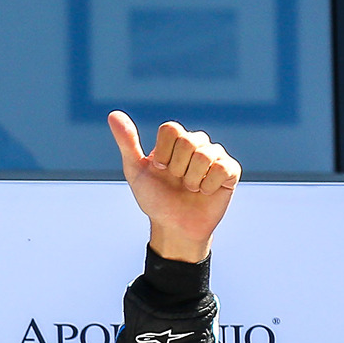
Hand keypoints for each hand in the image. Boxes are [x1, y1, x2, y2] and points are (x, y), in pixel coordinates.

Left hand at [108, 111, 239, 263]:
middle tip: (177, 181)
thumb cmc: (155, 199)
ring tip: (190, 188)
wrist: (174, 227)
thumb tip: (113, 114)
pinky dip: (209, 185)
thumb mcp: (136, 172)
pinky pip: (223, 168)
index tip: (160, 170)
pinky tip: (205, 192)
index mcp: (175, 140)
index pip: (171, 129)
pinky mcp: (230, 171)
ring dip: (192, 179)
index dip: (163, 154)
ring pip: (205, 155)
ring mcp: (215, 156)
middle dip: (177, 168)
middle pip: (189, 141)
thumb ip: (127, 142)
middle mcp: (196, 144)